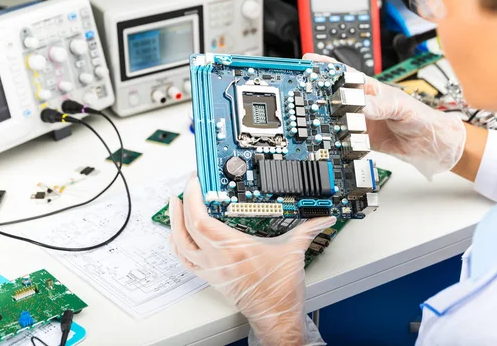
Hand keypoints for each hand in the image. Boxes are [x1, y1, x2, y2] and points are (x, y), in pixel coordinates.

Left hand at [169, 177, 335, 344]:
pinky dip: (177, 245)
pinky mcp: (212, 277)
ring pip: (181, 244)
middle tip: (188, 186)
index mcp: (234, 248)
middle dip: (183, 203)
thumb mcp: (294, 252)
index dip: (193, 198)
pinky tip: (177, 236)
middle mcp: (218, 258)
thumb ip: (308, 229)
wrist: (275, 316)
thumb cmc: (279, 291)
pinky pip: (185, 261)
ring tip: (175, 204)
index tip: (196, 182)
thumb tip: (322, 218)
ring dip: (174, 222)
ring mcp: (212, 269)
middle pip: (187, 228)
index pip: (201, 219)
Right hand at [303, 53, 465, 178]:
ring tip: (308, 117)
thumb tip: (360, 102)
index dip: (326, 66)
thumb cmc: (422, 118)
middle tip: (299, 92)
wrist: (430, 145)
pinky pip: (342, 138)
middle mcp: (362, 104)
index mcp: (371, 90)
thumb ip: (381, 105)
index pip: (345, 74)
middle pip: (334, 95)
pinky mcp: (360, 140)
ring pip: (335, 117)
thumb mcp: (402, 107)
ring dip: (322, 117)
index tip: (308, 61)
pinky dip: (333, 139)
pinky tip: (324, 138)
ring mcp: (360, 122)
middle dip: (316, 92)